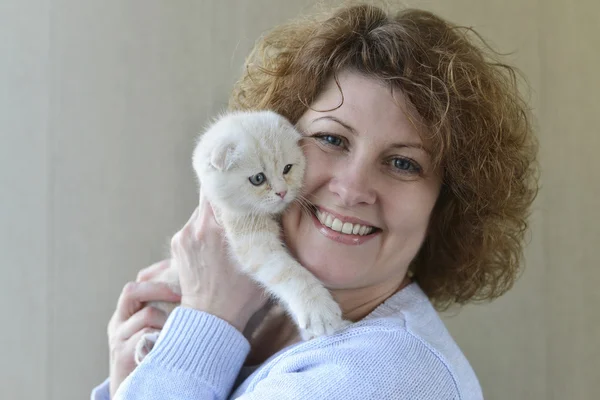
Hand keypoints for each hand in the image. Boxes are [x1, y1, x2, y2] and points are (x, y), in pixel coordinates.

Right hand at [107, 260, 180, 397]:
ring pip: (147, 314)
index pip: (138, 283)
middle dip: (161, 288)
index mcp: (125, 314)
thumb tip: (193, 288)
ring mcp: (117, 338)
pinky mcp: (122, 355)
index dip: (159, 275)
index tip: (183, 274)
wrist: (138, 393)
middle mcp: (118, 323)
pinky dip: (163, 338)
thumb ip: (165, 312)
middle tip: (182, 293)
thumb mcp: (157, 331)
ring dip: (169, 321)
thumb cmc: (154, 358)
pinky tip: (171, 344)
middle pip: (133, 290)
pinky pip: (146, 336)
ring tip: (180, 332)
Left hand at [172, 193, 266, 331]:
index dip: (230, 186)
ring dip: (213, 219)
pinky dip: (203, 232)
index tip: (240, 186)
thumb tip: (273, 215)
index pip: (218, 190)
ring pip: (200, 214)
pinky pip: (192, 228)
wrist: (211, 318)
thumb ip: (265, 236)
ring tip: (226, 235)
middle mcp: (197, 227)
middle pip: (210, 200)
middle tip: (239, 211)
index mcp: (218, 227)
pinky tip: (214, 248)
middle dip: (225, 204)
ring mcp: (183, 236)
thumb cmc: (241, 294)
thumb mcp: (262, 263)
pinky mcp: (177, 245)